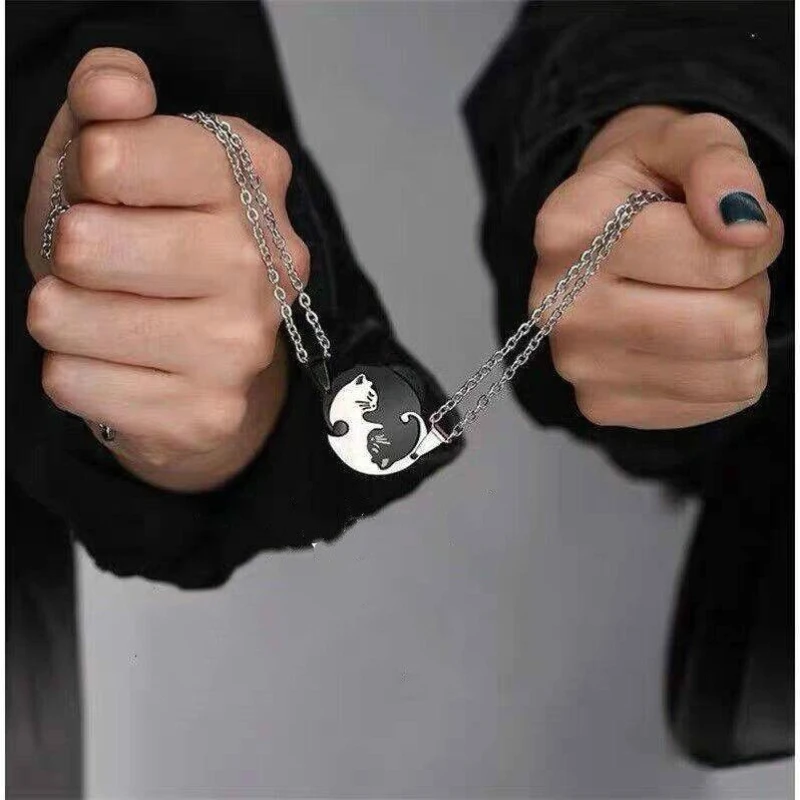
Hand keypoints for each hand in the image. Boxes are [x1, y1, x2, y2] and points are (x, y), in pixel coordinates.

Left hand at [24, 48, 309, 490]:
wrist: (208, 359)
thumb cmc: (152, 246)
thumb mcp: (124, 159)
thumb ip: (110, 104)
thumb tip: (114, 87)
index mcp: (252, 177)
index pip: (110, 155)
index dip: (82, 172)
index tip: (106, 189)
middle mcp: (265, 263)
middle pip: (84, 243)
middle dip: (69, 251)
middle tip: (102, 262)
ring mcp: (243, 345)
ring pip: (64, 317)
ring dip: (63, 313)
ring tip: (105, 313)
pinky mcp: (210, 411)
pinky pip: (71, 382)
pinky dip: (75, 372)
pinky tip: (118, 363)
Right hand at [531, 106, 782, 428]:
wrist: (595, 238)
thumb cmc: (646, 189)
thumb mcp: (685, 141)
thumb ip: (718, 162)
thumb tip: (742, 224)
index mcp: (568, 228)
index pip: (722, 259)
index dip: (756, 237)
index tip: (725, 224)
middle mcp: (558, 306)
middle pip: (729, 327)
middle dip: (746, 291)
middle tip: (713, 270)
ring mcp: (576, 365)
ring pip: (734, 371)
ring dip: (738, 330)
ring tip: (698, 298)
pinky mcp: (600, 405)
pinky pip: (718, 401)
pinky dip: (723, 370)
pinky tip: (686, 337)